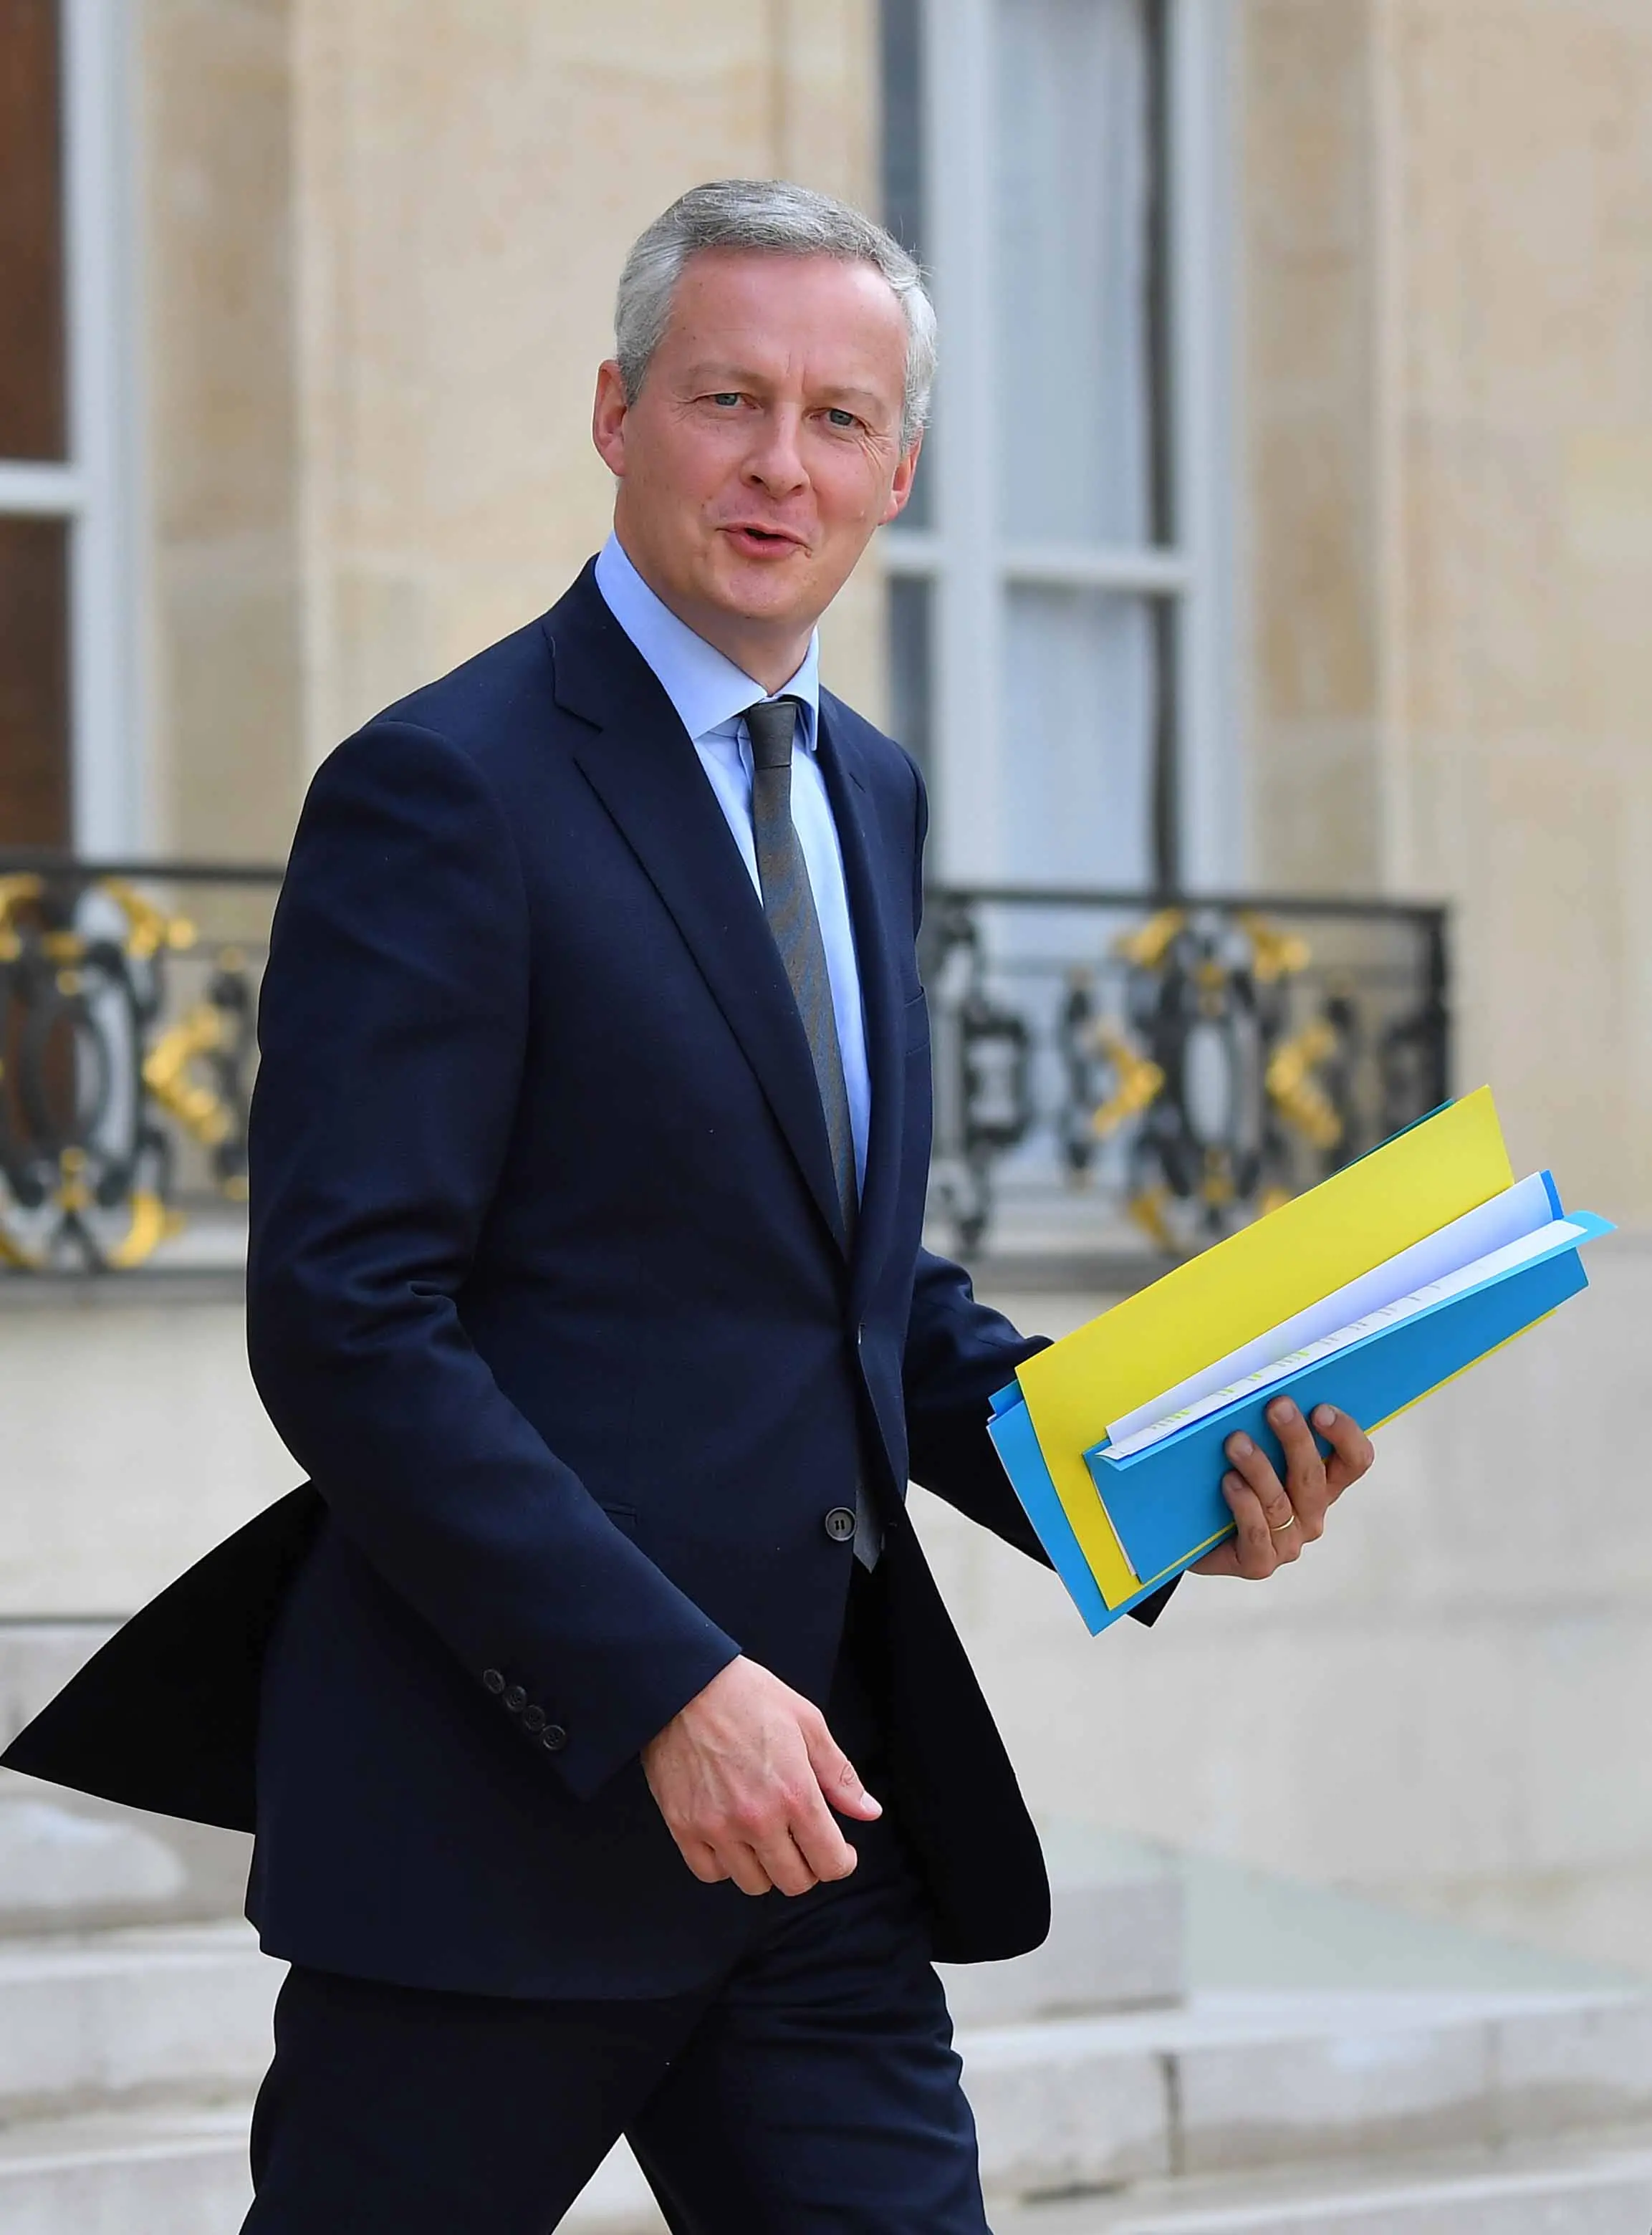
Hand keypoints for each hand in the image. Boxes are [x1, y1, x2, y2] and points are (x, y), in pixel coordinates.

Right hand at [641, 1656, 881, 1897]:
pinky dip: (726, 1864)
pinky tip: (733, 1838)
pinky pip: (711, 1873)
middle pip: (795, 1882)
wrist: (684, 1683)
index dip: (842, 1861)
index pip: (830, 1862)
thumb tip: (868, 1812)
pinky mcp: (684, 1827)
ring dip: (767, 1867)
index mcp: (795, 1793)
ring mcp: (717, 1827)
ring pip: (754, 1883)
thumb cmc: (748, 1696)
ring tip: (767, 1837)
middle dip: (808, 1867)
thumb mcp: (808, 1723)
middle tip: (803, 1842)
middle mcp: (757, 1818)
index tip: (839, 1851)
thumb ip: (839, 1775)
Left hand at [1190, 1398, 1373, 1580]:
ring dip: (1259, 1468)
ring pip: (1280, 1503)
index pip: (1353, 1462)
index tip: (1320, 1409)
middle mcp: (1310, 1514)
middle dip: (1296, 1438)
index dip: (1346, 1435)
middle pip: (1314, 1477)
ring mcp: (1286, 1542)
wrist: (1189, 1535)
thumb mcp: (1253, 1454)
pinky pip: (1256, 1533)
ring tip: (1235, 1442)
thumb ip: (1267, 1431)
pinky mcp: (1258, 1563)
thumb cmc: (1224, 1486)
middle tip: (1276, 1407)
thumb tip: (1265, 1390)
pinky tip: (1228, 1482)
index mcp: (1320, 1485)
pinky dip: (1244, 1504)